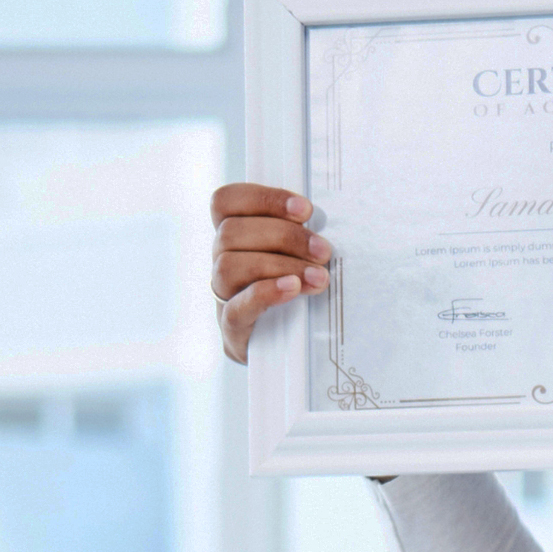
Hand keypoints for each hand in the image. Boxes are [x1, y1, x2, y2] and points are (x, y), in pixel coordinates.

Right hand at [210, 183, 332, 363]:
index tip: (305, 209)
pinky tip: (293, 289)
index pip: (226, 202)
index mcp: (237, 237)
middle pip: (230, 232)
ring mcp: (223, 296)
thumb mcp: (304, 258)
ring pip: (229, 265)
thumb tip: (329, 220)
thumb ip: (304, 236)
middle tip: (324, 251)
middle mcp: (222, 261)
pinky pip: (235, 308)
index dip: (262, 199)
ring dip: (280, 265)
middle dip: (284, 236)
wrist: (293, 352)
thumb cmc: (304, 294)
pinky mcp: (232, 330)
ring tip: (318, 278)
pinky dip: (266, 293)